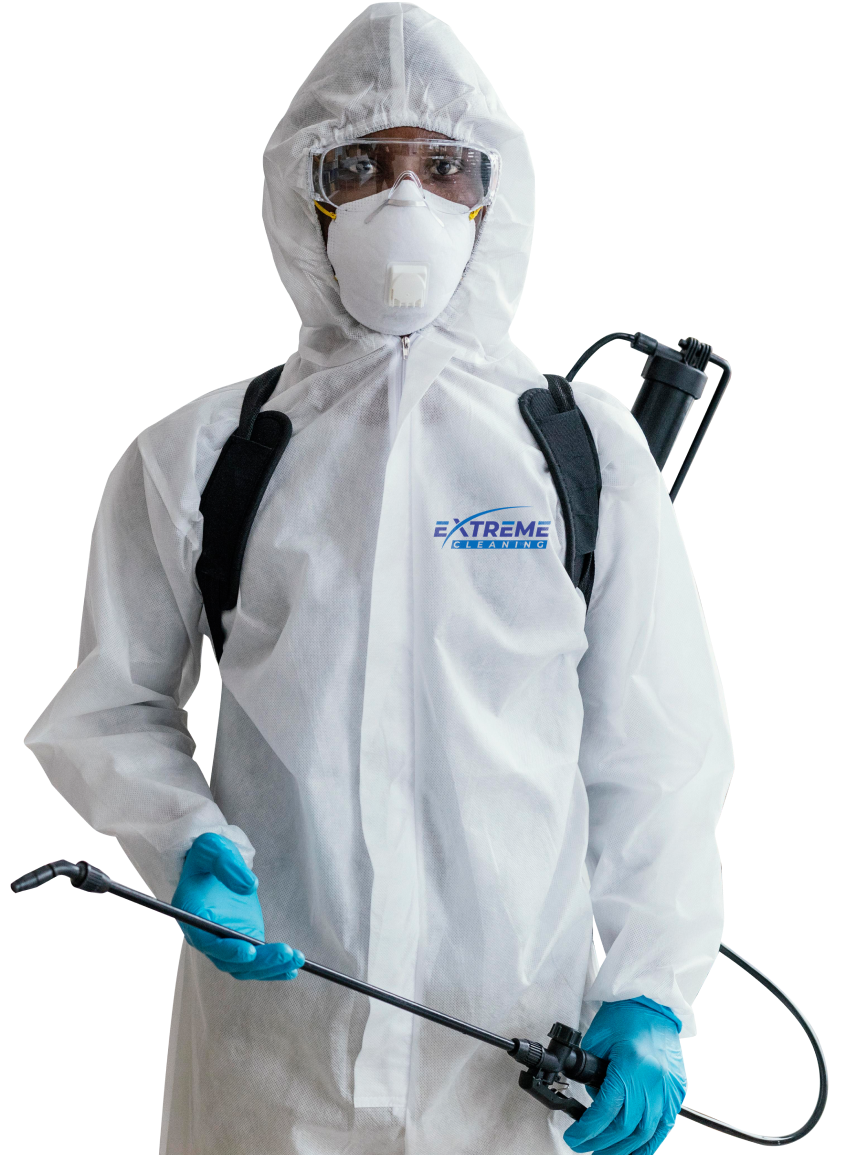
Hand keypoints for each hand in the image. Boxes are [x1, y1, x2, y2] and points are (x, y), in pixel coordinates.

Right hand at [172, 832, 304, 979]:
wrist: (216, 863)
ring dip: (271, 967)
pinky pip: (256, 962)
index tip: (250, 950)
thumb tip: (249, 885)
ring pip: (246, 967)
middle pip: (230, 961)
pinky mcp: (243, 939)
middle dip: (259, 961)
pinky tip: (292, 967)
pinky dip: (274, 967)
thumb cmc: (210, 855)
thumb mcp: (212, 848)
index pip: (208, 942)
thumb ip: (227, 864)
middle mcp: (207, 937)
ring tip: (296, 959)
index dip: (228, 949)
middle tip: (286, 952)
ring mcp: (226, 941)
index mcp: (193, 916)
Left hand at [564, 998, 686, 1154]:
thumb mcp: (597, 1041)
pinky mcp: (677, 1090)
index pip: (606, 1111)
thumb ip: (592, 1074)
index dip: (588, 1131)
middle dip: (602, 1143)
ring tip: (606, 1153)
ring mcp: (668, 1087)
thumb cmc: (623, 1016)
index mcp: (630, 1064)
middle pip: (626, 1127)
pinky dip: (650, 1143)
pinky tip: (636, 1151)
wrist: (651, 1001)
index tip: (575, 1139)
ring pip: (646, 1132)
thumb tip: (591, 1101)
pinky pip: (665, 1126)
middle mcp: (653, 1080)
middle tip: (586, 1148)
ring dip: (625, 1149)